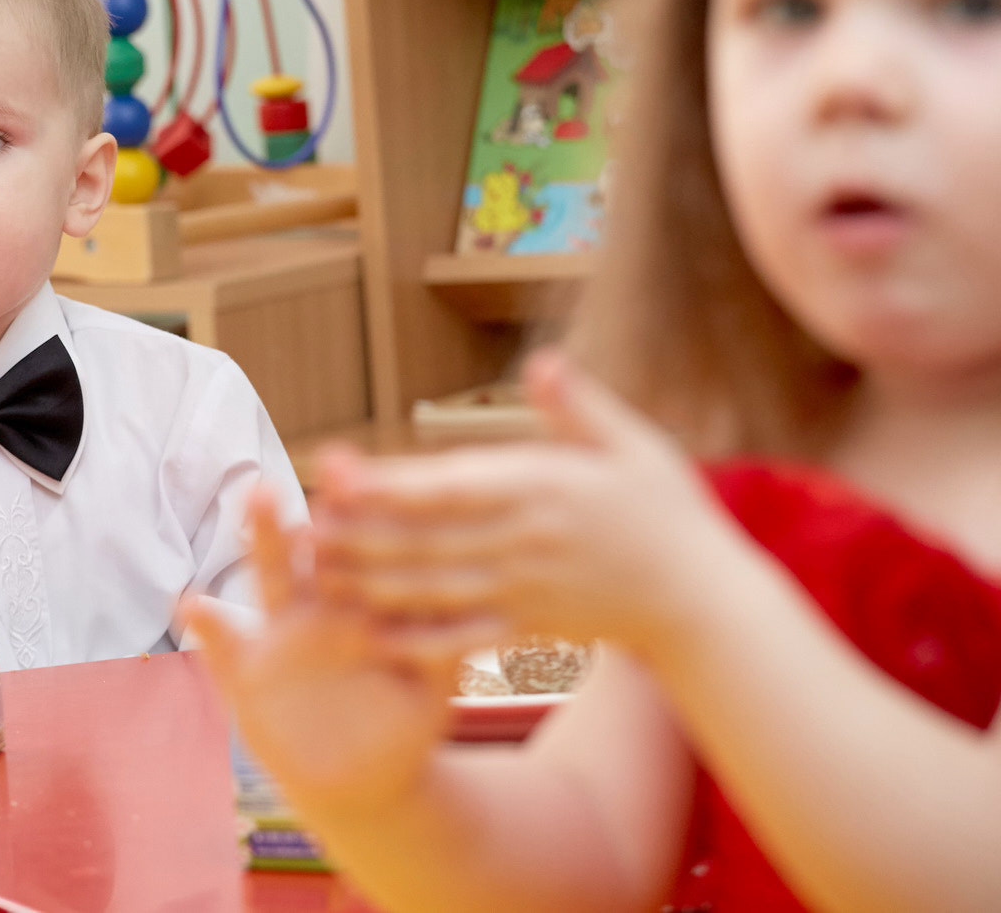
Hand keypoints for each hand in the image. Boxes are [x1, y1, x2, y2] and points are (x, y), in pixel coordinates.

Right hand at [188, 486, 471, 819]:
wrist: (366, 776)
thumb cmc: (406, 716)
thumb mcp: (434, 679)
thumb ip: (448, 646)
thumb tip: (493, 615)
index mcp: (366, 596)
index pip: (357, 541)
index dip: (352, 503)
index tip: (348, 464)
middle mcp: (319, 603)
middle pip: (310, 545)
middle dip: (311, 501)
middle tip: (299, 458)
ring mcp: (280, 634)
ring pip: (271, 578)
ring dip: (264, 538)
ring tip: (258, 496)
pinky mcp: (247, 673)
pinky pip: (224, 649)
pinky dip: (210, 628)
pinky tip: (192, 603)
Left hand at [316, 351, 749, 661]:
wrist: (702, 600)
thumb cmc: (667, 511)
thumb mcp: (635, 446)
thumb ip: (580, 408)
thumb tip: (545, 362)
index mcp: (541, 489)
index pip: (451, 485)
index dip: (389, 482)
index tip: (335, 471)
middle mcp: (524, 543)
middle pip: (426, 539)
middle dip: (359, 534)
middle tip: (298, 524)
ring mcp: (522, 591)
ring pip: (432, 589)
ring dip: (370, 580)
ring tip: (316, 570)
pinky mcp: (527, 629)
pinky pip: (461, 637)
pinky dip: (413, 638)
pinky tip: (369, 633)